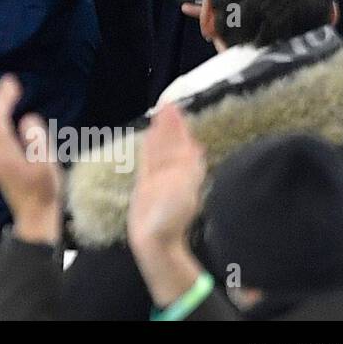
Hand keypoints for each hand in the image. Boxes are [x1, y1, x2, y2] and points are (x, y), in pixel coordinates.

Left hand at [0, 74, 62, 244]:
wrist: (37, 219)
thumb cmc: (47, 193)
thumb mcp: (48, 165)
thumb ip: (37, 140)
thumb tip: (26, 120)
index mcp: (6, 156)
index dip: (2, 100)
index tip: (12, 82)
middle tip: (10, 83)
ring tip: (7, 95)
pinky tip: (4, 117)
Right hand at [127, 103, 205, 255]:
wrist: (155, 239)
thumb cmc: (172, 216)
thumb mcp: (185, 190)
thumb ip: (189, 169)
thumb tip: (196, 147)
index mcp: (185, 171)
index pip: (182, 143)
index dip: (180, 126)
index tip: (176, 108)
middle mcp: (173, 171)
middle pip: (171, 142)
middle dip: (170, 125)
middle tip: (167, 104)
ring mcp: (159, 176)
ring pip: (159, 148)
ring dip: (159, 132)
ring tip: (159, 114)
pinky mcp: (145, 182)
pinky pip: (147, 160)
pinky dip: (148, 147)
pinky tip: (148, 136)